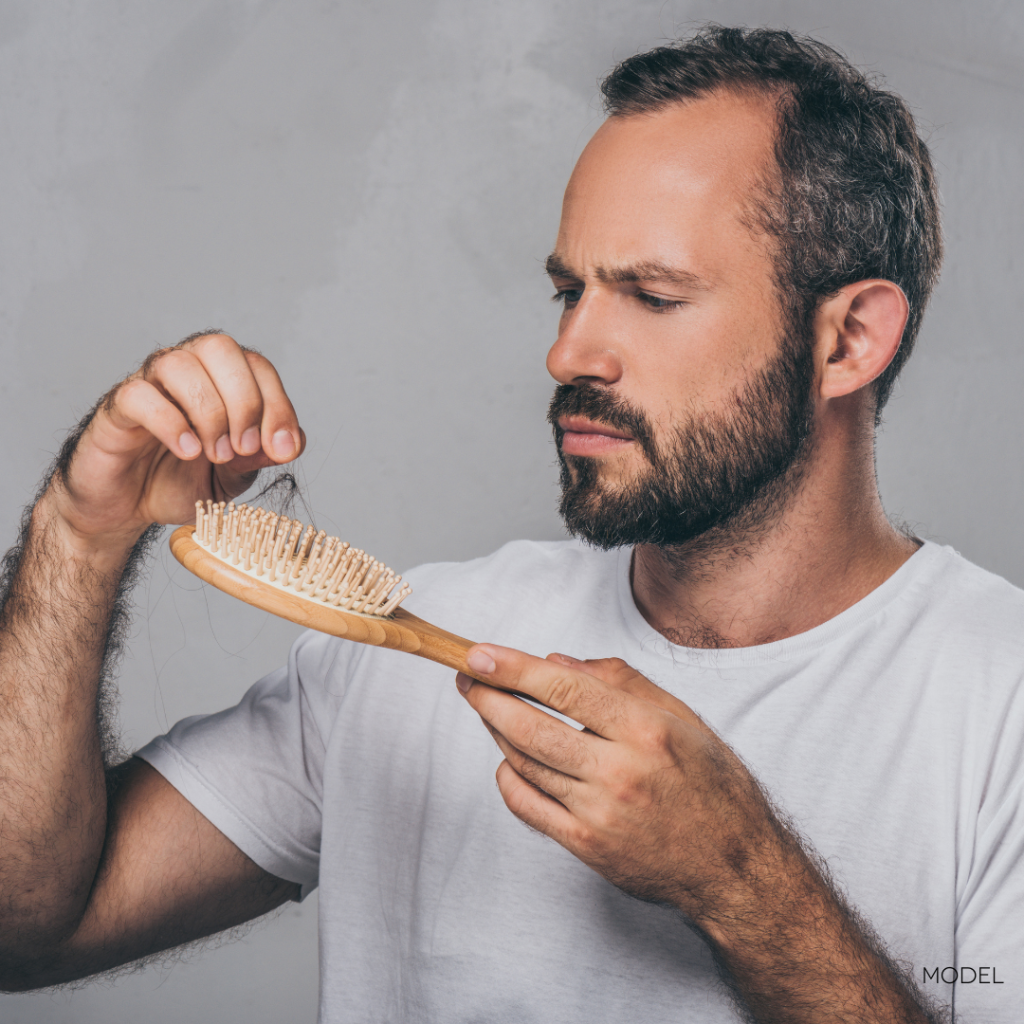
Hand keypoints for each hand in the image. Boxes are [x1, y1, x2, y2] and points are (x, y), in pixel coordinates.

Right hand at [47, 333, 304, 547]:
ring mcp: (149, 385)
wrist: (128, 509)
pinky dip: (170, 422)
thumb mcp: (234, 476)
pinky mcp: (117, 408)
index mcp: (220, 380)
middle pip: (219, 348)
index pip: (257, 366)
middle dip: (244, 401)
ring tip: (215, 455)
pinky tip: (187, 451)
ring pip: (179, 364)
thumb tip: (291, 442)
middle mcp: (186, 371)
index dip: (277, 405)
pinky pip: (139, 394)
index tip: (281, 449)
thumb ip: (259, 456)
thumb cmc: (179, 481)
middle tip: (243, 448)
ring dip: (209, 412)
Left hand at [455, 647, 784, 922]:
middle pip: (532, 727)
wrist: (732, 865)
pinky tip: (507, 759)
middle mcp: (620, 771)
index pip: (563, 688)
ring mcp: (599, 813)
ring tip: (486, 708)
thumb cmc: (711, 783)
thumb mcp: (681, 716)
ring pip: (525, 763)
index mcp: (645, 730)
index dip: (513, 668)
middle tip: (466, 678)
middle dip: (488, 698)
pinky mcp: (586, 846)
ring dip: (496, 731)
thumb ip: (620, 680)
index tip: (479, 654)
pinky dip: (508, 777)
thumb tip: (557, 662)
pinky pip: (528, 806)